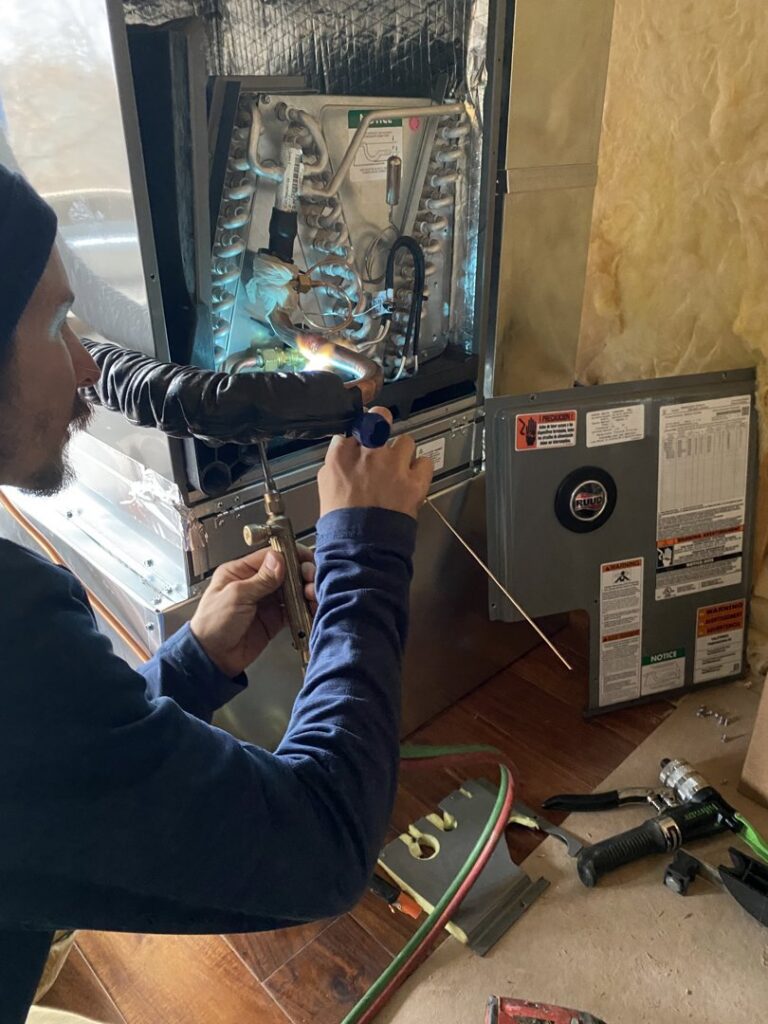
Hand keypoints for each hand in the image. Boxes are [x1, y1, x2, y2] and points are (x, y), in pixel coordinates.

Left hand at [190, 546, 315, 676]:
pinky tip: (311, 607)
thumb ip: (261, 579)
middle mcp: (255, 584)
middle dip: (301, 573)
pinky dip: (304, 608)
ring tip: (312, 595)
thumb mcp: (236, 596)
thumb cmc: (212, 625)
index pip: (270, 556)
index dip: (290, 556)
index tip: (305, 559)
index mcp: (240, 572)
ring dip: (305, 590)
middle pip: (286, 571)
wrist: (213, 658)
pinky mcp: (274, 619)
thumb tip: (279, 559)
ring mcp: (266, 602)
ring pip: (293, 590)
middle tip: (310, 579)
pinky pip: (294, 610)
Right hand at [318, 406, 433, 518]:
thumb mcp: (325, 486)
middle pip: (379, 417)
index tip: (362, 436)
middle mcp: (368, 454)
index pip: (353, 427)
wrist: (360, 546)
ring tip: (398, 468)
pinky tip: (413, 478)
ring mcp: (393, 465)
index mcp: (341, 456)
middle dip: (381, 420)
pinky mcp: (413, 481)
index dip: (359, 431)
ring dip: (403, 453)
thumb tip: (343, 451)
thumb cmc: (341, 521)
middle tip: (382, 431)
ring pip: (406, 441)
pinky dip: (420, 470)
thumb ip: (336, 463)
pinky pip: (425, 462)